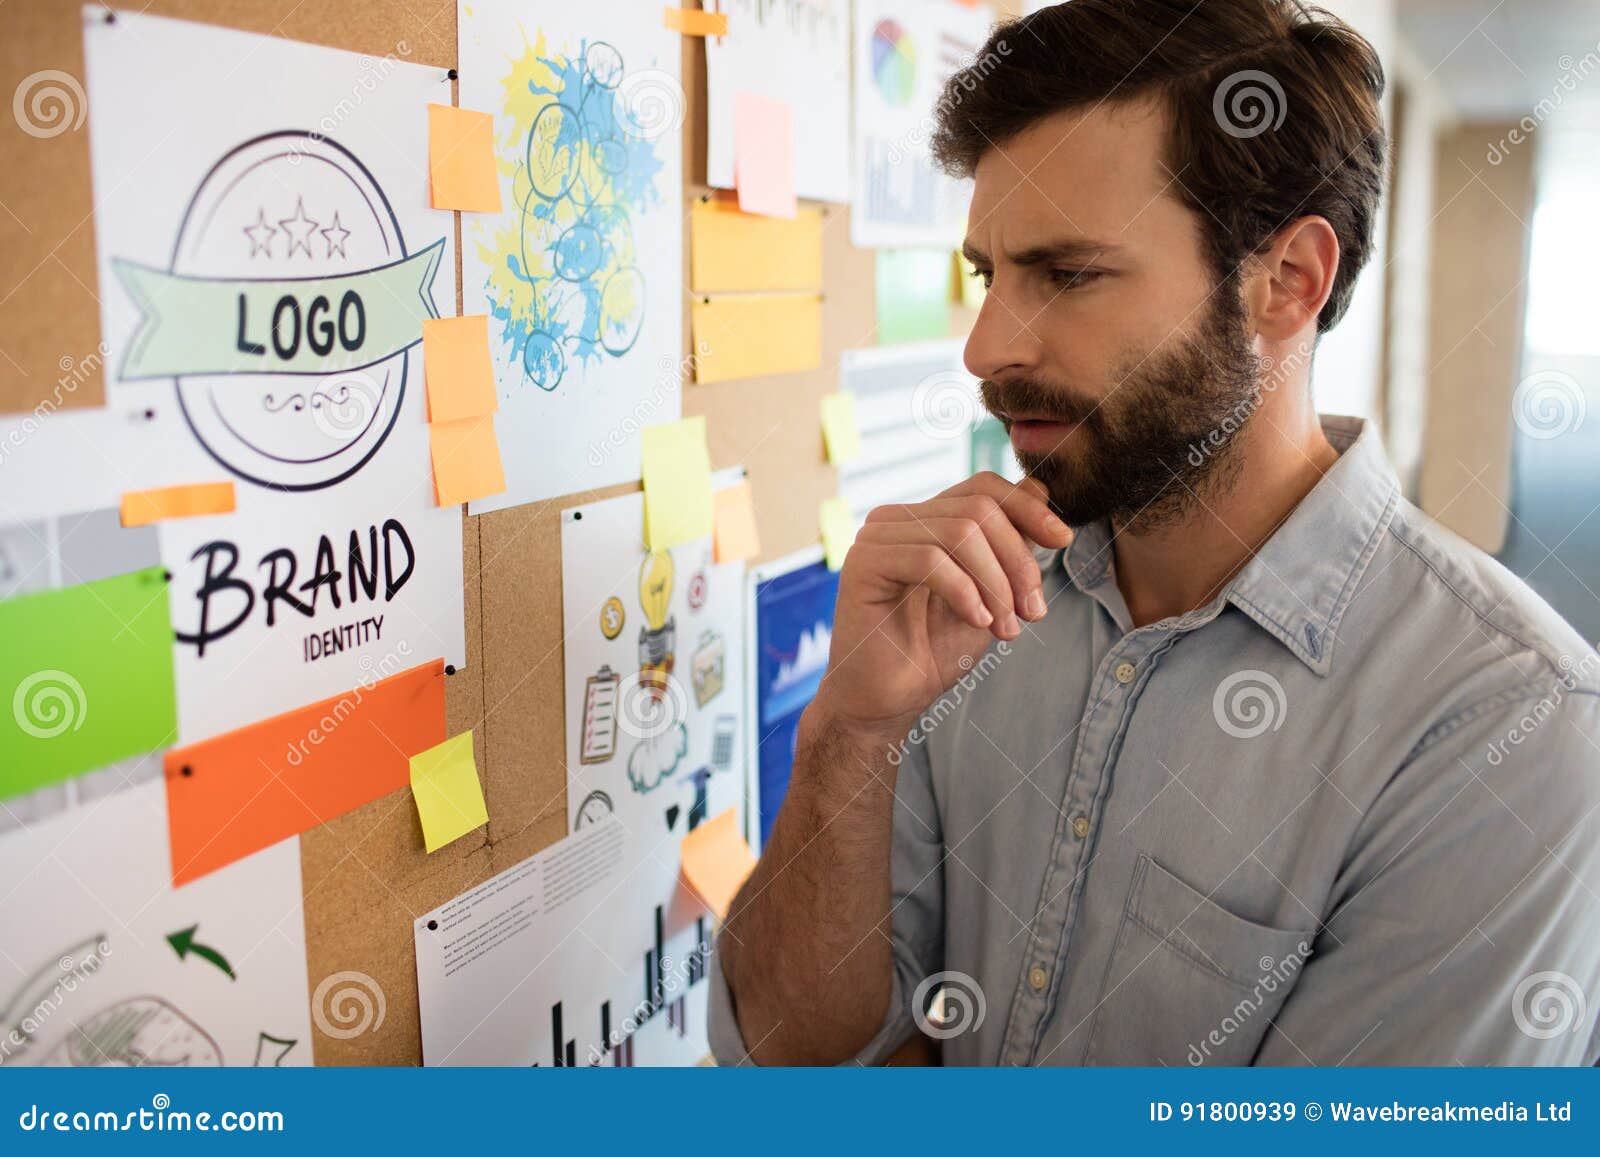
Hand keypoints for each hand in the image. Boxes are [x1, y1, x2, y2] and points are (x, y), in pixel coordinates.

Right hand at [813, 472, 1072, 738]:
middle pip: (978, 510)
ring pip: (960, 533)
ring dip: (997, 584)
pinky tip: (977, 622)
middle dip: (1018, 561)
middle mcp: (896, 520)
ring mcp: (875, 538)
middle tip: (1033, 612)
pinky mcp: (862, 564)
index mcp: (924, 519)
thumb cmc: (932, 651)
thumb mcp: (989, 593)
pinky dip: (965, 593)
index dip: (1028, 508)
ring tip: (1006, 629)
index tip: (1063, 541)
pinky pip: (929, 561)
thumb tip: (1041, 489)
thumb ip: (1008, 545)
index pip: (983, 487)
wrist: (886, 702)